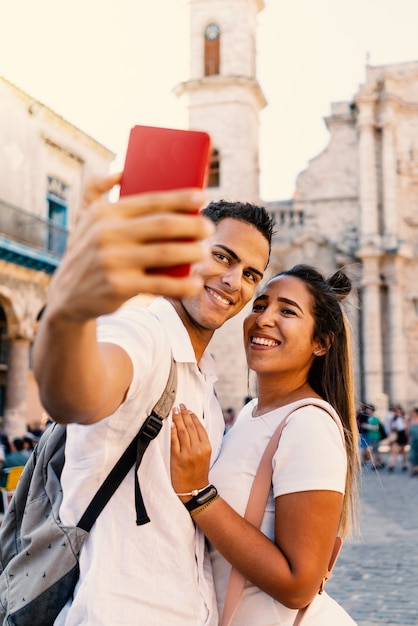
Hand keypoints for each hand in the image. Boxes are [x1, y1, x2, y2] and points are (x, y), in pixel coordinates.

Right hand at [46, 174, 214, 320]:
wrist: (68, 295)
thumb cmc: (87, 252)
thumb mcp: (83, 219)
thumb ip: (95, 190)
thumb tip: (121, 171)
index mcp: (104, 213)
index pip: (150, 201)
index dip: (180, 198)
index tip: (202, 198)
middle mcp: (106, 234)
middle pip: (162, 225)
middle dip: (192, 225)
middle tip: (208, 228)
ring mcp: (113, 261)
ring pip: (165, 253)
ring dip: (192, 252)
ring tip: (204, 252)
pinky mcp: (119, 287)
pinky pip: (159, 284)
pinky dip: (181, 285)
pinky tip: (194, 283)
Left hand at [170, 404, 210, 498]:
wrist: (193, 488)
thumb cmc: (198, 471)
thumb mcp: (204, 455)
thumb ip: (200, 441)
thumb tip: (193, 425)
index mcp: (206, 447)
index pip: (199, 428)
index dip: (193, 417)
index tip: (189, 410)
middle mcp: (198, 449)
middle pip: (190, 427)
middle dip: (184, 414)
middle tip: (180, 406)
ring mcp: (187, 453)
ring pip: (182, 432)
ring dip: (178, 419)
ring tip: (175, 411)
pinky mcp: (177, 458)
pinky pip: (174, 441)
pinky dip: (173, 431)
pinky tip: (171, 424)